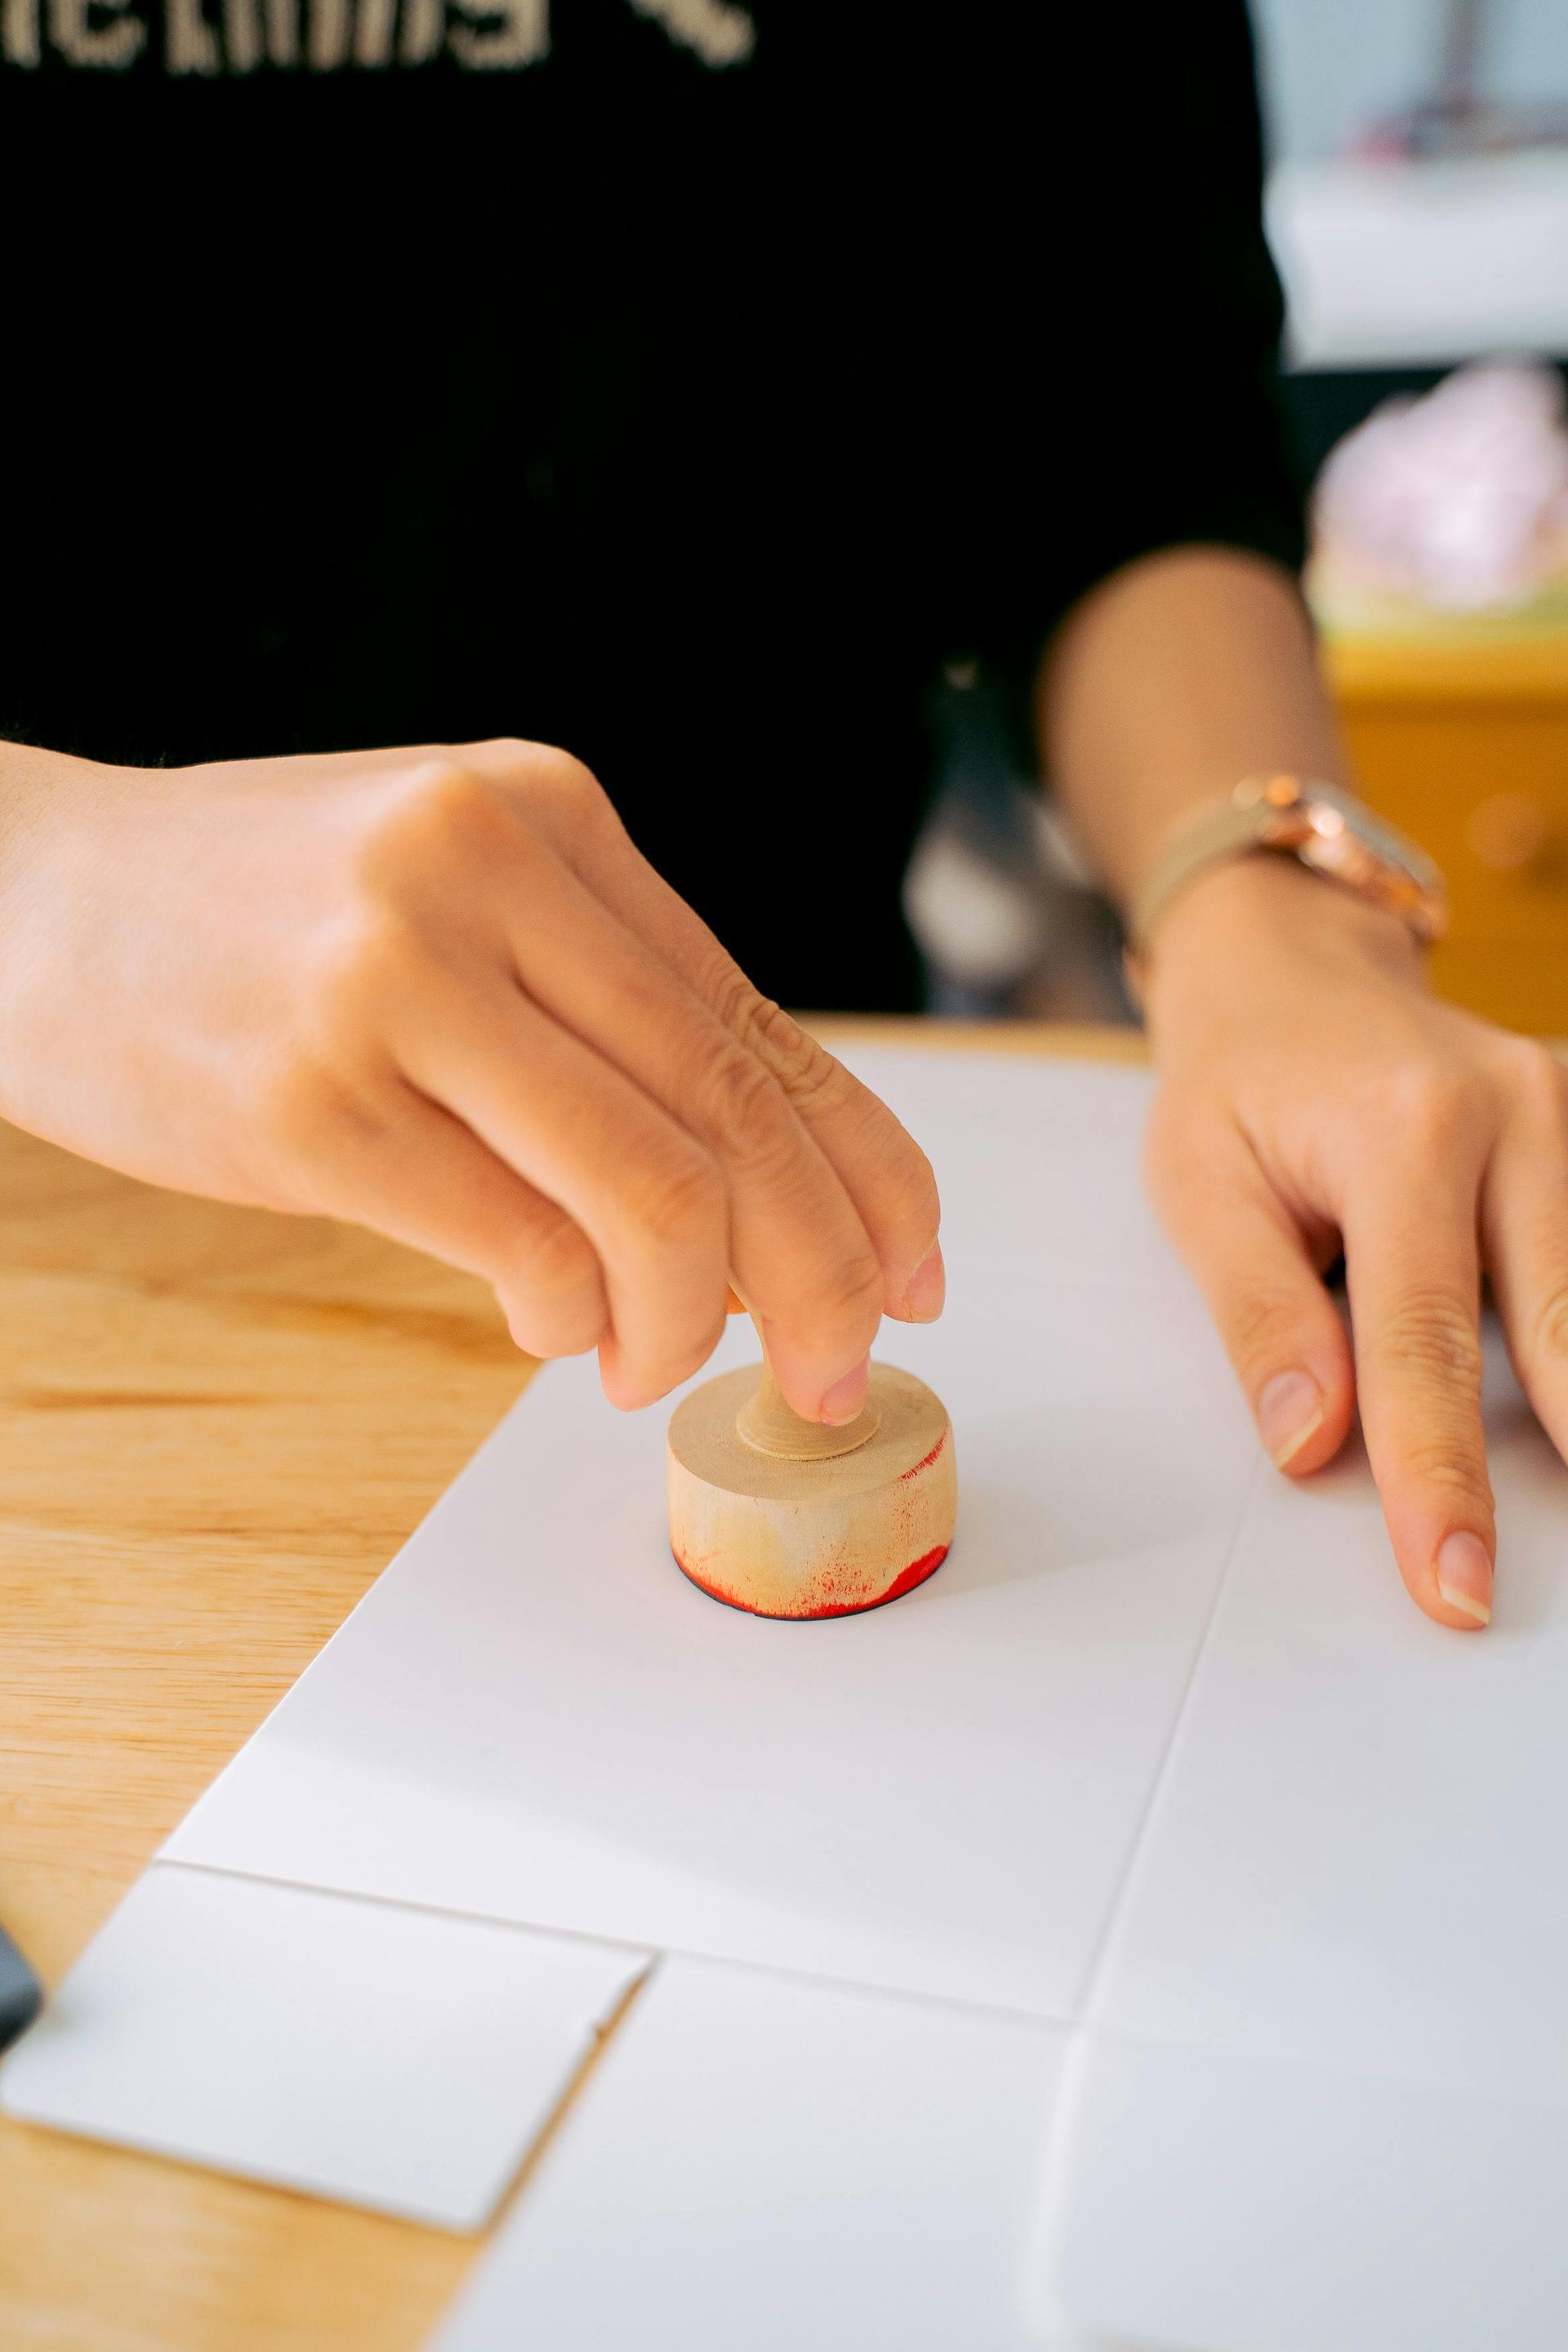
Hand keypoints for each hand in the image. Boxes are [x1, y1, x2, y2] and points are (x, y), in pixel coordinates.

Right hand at [0, 738, 942, 1417]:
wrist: (21, 896)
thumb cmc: (254, 918)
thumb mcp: (446, 895)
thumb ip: (595, 1014)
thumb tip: (758, 1200)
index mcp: (549, 815)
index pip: (758, 1018)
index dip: (868, 1165)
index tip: (915, 1265)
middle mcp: (491, 871)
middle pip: (732, 1110)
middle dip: (821, 1271)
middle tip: (839, 1366)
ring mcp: (398, 977)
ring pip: (651, 1190)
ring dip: (690, 1318)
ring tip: (653, 1364)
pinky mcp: (313, 1096)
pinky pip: (519, 1244)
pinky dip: (569, 1317)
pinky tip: (553, 1332)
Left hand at [1143, 854, 1567, 1630]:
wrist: (1292, 971)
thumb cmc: (1236, 1082)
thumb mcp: (1200, 1185)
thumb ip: (1260, 1312)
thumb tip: (1312, 1442)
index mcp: (1403, 1126)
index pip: (1421, 1336)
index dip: (1438, 1474)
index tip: (1453, 1578)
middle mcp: (1514, 1112)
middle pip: (1558, 1328)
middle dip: (1566, 1468)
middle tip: (1517, 1582)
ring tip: (1565, 1521)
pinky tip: (1565, 1414)